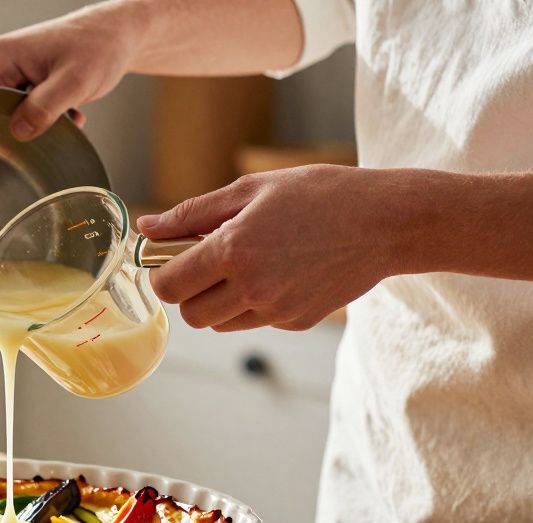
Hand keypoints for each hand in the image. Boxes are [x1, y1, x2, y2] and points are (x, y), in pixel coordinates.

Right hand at [0, 2, 139, 140]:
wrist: (116, 35)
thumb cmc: (98, 48)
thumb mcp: (75, 82)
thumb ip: (45, 108)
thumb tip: (18, 133)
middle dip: (11, 129)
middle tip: (44, 132)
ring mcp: (4, 69)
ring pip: (1, 113)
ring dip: (30, 124)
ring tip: (62, 117)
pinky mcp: (16, 77)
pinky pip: (14, 109)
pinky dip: (38, 118)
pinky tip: (64, 115)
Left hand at [140, 165, 427, 331]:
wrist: (385, 222)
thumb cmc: (319, 195)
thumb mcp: (251, 190)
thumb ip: (192, 213)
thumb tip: (147, 227)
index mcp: (233, 250)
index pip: (168, 286)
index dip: (162, 274)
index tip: (171, 259)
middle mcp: (251, 287)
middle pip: (190, 314)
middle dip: (189, 291)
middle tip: (206, 263)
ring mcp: (275, 310)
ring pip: (218, 324)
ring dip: (218, 301)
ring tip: (244, 265)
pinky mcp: (295, 322)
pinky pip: (252, 322)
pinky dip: (251, 304)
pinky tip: (276, 273)